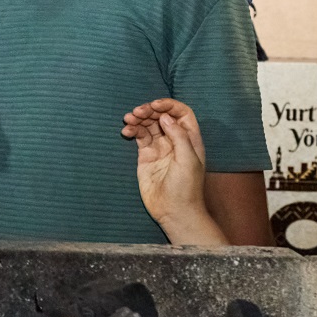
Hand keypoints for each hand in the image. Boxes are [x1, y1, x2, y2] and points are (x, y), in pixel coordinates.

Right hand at [123, 98, 223, 243]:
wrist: (174, 211)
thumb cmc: (186, 188)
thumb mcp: (188, 160)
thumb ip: (179, 136)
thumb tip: (165, 117)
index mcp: (190, 139)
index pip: (182, 113)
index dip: (169, 105)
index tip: (155, 105)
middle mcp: (174, 140)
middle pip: (162, 116)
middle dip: (150, 110)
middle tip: (137, 112)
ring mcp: (159, 147)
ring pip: (149, 124)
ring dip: (138, 118)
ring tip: (128, 118)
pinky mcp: (146, 155)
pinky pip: (139, 136)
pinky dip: (132, 130)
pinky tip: (126, 131)